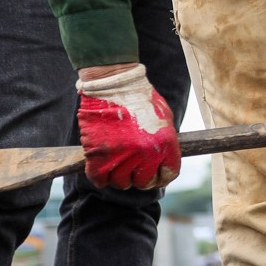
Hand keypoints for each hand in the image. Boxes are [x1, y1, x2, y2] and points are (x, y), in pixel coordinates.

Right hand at [76, 63, 179, 189]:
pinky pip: (98, 177)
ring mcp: (121, 155)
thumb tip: (162, 159)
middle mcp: (146, 154)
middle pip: (143, 182)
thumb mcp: (164, 118)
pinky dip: (99, 176)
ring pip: (121, 182)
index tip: (153, 175)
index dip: (160, 177)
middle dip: (138, 177)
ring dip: (118, 176)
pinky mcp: (98, 153)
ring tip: (116, 164)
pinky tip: (100, 169)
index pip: (168, 174)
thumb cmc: (140, 98)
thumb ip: (165, 141)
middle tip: (131, 168)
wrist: (114, 83)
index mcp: (166, 145)